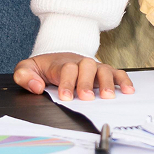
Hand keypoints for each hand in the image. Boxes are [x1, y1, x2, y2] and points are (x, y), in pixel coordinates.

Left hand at [13, 52, 133, 100]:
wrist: (57, 56)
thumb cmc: (44, 67)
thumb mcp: (27, 69)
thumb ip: (25, 76)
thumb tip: (37, 87)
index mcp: (61, 64)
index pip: (67, 69)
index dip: (67, 82)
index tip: (66, 97)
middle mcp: (80, 63)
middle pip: (87, 67)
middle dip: (87, 82)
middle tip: (86, 97)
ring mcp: (93, 67)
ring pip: (103, 69)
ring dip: (107, 82)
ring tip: (108, 97)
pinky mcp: (103, 71)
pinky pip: (116, 72)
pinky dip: (123, 80)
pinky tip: (128, 90)